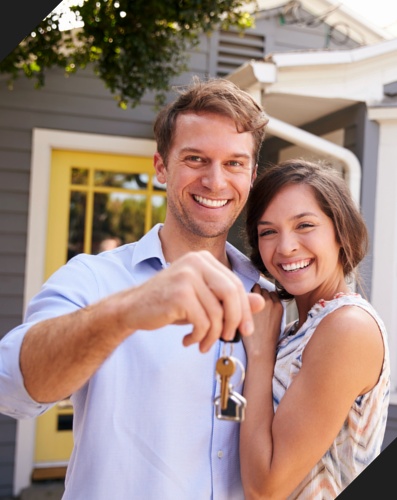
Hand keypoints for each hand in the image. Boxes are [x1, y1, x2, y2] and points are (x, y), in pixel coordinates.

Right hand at [116, 251, 264, 351]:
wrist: (132, 308)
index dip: (244, 309)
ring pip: (217, 313)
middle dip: (235, 321)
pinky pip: (203, 322)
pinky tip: (188, 341)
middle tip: (229, 338)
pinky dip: (200, 337)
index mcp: (204, 259)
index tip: (245, 330)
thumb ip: (230, 300)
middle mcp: (196, 262)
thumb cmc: (169, 304)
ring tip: (202, 344)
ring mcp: (187, 275)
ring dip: (213, 335)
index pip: (235, 284)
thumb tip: (261, 303)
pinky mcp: (180, 293)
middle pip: (231, 294)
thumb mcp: (203, 301)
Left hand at [243, 284, 283, 359]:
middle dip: (257, 294)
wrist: (260, 348)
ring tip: (245, 303)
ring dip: (251, 293)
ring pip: (256, 288)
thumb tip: (264, 302)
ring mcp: (261, 302)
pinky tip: (241, 304)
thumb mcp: (276, 321)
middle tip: (250, 303)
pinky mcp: (251, 304)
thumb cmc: (266, 338)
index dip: (265, 297)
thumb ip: (272, 309)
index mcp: (279, 306)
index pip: (271, 293)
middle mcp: (272, 302)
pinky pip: (248, 292)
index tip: (259, 303)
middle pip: (263, 289)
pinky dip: (244, 295)